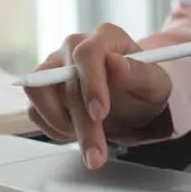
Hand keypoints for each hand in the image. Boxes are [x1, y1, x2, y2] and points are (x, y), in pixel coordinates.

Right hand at [24, 24, 171, 168]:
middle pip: (65, 82)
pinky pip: (35, 111)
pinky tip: (77, 133)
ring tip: (90, 141)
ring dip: (63, 125)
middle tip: (97, 154)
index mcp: (105, 37)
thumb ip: (139, 73)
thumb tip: (115, 63)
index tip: (100, 113)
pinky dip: (54, 129)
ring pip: (40, 95)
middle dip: (82, 124)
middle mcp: (74, 47)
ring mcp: (54, 67)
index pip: (87, 53)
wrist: (132, 100)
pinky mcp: (42, 89)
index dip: (90, 83)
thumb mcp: (155, 84)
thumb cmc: (144, 87)